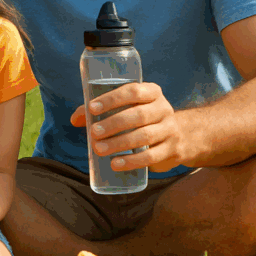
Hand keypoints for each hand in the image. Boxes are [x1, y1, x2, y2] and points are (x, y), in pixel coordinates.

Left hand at [71, 81, 195, 172]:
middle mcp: (164, 109)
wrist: (181, 136)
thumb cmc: (142, 118)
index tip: (92, 108)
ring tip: (99, 149)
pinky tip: (115, 164)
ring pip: (144, 136)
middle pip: (138, 115)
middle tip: (93, 133)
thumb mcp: (127, 108)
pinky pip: (151, 157)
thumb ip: (101, 111)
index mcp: (152, 92)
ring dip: (119, 143)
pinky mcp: (172, 150)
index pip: (133, 91)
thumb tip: (75, 119)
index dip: (112, 99)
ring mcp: (170, 130)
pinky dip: (131, 161)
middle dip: (113, 124)